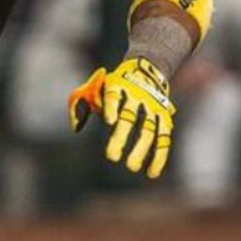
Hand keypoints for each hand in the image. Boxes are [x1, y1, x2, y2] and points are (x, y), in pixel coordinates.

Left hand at [67, 57, 176, 177]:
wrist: (146, 68)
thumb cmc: (114, 84)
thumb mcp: (96, 86)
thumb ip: (82, 103)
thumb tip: (76, 126)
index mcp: (118, 85)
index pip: (114, 96)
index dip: (112, 107)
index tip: (109, 120)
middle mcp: (137, 95)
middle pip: (129, 117)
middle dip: (120, 137)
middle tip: (111, 157)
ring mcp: (152, 106)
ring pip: (148, 130)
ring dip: (140, 149)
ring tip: (131, 167)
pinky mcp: (164, 115)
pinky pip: (164, 138)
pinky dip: (159, 156)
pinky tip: (151, 172)